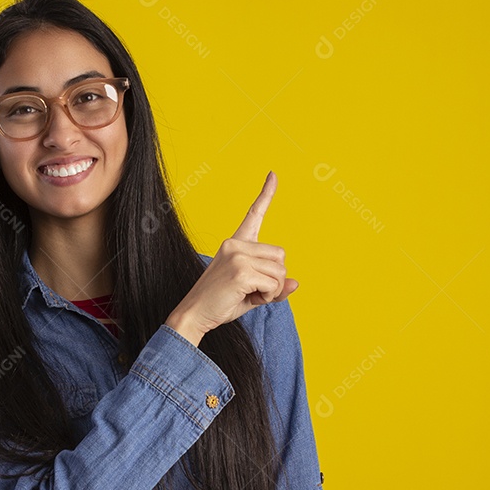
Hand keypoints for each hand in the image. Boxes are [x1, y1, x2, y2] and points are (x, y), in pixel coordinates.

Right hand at [166, 171, 297, 342]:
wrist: (194, 315)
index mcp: (235, 243)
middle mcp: (235, 244)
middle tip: (256, 290)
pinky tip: (249, 298)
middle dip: (276, 277)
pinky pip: (272, 283)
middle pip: (280, 255)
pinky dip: (267, 296)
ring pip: (280, 271)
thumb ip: (273, 286)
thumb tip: (296, 283)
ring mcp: (237, 256)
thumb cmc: (220, 303)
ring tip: (250, 295)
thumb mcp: (251, 292)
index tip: (273, 174)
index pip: (254, 214)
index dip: (266, 194)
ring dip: (272, 289)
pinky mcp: (240, 271)